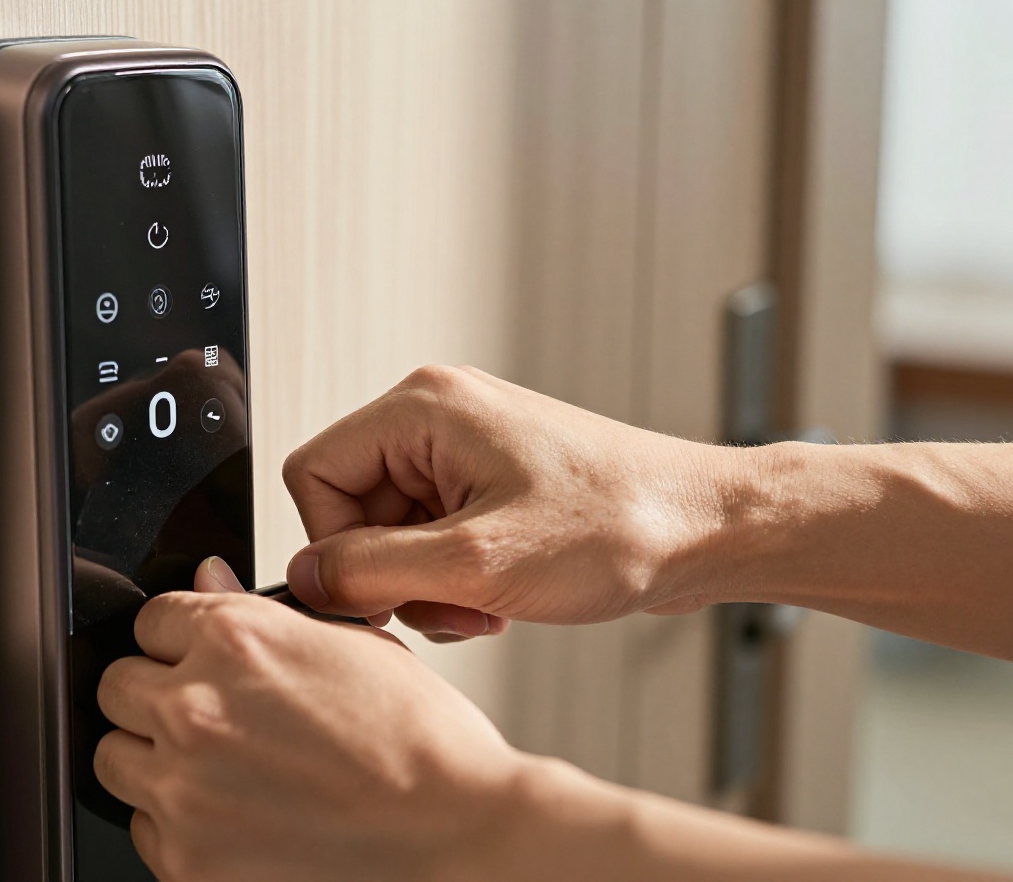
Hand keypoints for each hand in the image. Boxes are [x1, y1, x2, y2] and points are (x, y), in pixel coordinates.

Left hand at [93, 557, 527, 880]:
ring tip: (221, 771)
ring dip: (155, 759)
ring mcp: (183, 789)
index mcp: (236, 641)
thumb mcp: (351, 646)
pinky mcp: (187, 859)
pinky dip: (177, 825)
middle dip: (156, 694)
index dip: (182, 639)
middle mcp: (196, 708)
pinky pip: (145, 829)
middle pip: (117, 687)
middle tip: (210, 717)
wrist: (455, 835)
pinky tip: (236, 819)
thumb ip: (260, 614)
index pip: (151, 619)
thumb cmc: (421, 745)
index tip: (200, 658)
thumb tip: (208, 582)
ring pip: (114, 757)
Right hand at [282, 365, 739, 639]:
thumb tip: (305, 578)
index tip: (373, 594)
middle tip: (449, 604)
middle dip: (393, 573)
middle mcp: (439, 418)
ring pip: (393, 534)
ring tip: (484, 603)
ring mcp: (467, 453)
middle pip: (352, 508)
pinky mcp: (491, 486)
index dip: (332, 545)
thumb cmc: (619, 525)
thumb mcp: (476, 562)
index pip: (313, 472)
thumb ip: (370, 569)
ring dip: (427, 586)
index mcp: (424, 408)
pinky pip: (434, 540)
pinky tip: (501, 598)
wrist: (707, 531)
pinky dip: (456, 581)